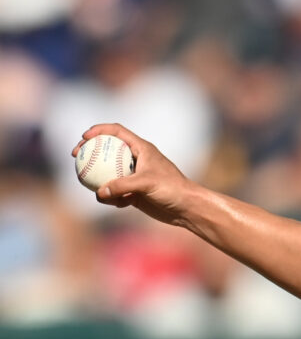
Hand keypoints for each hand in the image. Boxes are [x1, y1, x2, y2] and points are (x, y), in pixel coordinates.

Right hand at [73, 123, 196, 226]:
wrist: (186, 208)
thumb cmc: (172, 189)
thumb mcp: (146, 183)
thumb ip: (122, 186)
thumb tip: (98, 192)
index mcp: (142, 149)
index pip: (117, 131)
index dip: (98, 130)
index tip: (83, 137)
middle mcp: (137, 160)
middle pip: (107, 151)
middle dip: (90, 152)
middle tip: (76, 157)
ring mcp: (135, 177)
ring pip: (109, 174)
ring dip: (100, 181)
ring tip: (97, 190)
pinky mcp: (135, 193)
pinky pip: (116, 193)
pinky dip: (112, 198)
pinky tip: (118, 205)